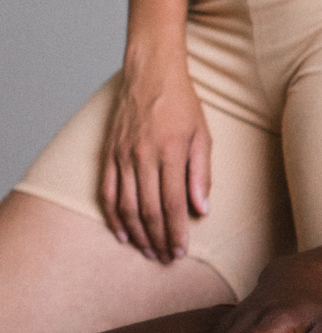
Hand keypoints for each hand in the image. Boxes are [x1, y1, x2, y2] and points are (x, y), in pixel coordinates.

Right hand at [100, 55, 210, 261]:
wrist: (150, 74)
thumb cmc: (182, 104)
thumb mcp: (203, 135)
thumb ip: (201, 173)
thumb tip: (201, 209)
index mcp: (168, 152)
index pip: (170, 203)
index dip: (175, 231)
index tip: (180, 250)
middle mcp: (141, 157)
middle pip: (147, 209)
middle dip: (158, 238)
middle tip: (166, 258)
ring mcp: (121, 156)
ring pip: (125, 205)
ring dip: (137, 233)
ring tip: (147, 251)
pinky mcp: (108, 154)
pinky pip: (107, 192)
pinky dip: (113, 216)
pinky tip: (122, 233)